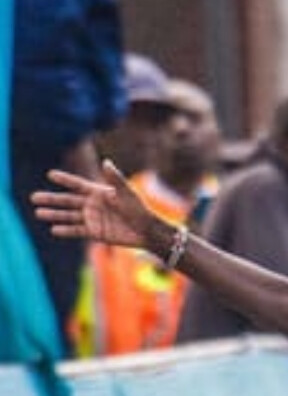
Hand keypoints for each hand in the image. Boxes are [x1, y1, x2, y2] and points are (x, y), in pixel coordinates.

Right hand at [32, 160, 151, 250]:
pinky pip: (77, 231)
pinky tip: (54, 229)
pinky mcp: (95, 233)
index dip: (65, 180)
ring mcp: (92, 219)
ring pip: (69, 216)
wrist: (146, 230)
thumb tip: (106, 162)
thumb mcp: (126, 193)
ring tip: (38, 213)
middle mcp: (91, 205)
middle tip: (33, 198)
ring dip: (54, 215)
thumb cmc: (138, 209)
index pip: (77, 184)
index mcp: (97, 192)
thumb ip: (115, 179)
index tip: (50, 174)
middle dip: (51, 199)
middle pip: (67, 201)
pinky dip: (66, 231)